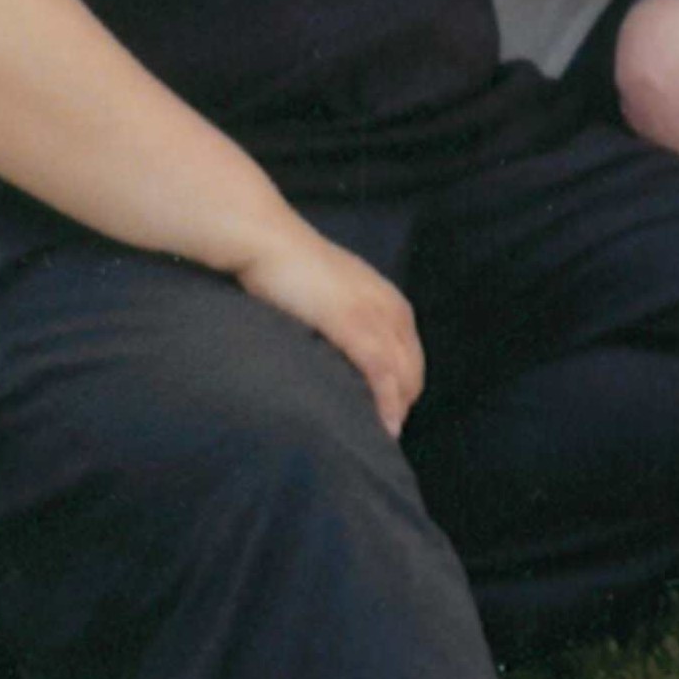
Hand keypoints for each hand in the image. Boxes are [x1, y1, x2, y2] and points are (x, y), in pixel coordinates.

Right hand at [235, 224, 423, 435]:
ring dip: (396, 410)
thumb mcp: (332, 292)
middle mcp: (390, 308)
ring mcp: (373, 316)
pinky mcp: (352, 324)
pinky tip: (383, 425)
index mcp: (390, 300)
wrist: (267, 240)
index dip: (403, 389)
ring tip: (380, 438)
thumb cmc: (290, 267)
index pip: (411, 356)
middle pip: (412, 371)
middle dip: (402, 404)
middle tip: (380, 433)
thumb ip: (346, 317)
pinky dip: (385, 402)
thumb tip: (340, 348)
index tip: (387, 416)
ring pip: (401, 375)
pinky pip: (380, 372)